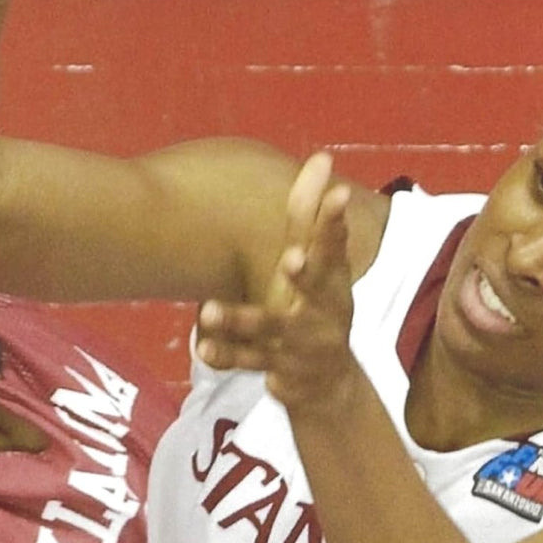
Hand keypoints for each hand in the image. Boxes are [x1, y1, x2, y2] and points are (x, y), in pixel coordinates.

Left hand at [196, 152, 359, 412]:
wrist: (331, 387)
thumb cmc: (321, 309)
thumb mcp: (324, 266)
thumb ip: (313, 215)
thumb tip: (320, 156)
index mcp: (335, 280)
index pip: (337, 246)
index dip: (337, 221)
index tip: (339, 194)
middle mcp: (325, 310)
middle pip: (316, 289)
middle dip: (306, 274)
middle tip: (291, 259)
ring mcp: (303, 343)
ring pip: (269, 328)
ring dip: (241, 319)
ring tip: (209, 311)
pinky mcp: (281, 370)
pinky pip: (249, 362)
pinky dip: (226, 356)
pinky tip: (203, 348)